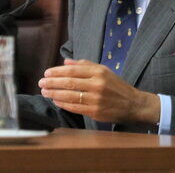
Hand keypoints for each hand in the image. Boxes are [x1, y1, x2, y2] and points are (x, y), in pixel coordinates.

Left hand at [38, 58, 159, 123]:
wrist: (133, 104)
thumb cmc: (117, 86)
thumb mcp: (104, 70)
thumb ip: (85, 65)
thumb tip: (66, 62)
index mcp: (99, 72)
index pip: (73, 70)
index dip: (57, 71)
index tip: (47, 72)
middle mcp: (97, 84)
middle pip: (69, 82)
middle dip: (52, 82)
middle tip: (41, 82)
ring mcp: (96, 99)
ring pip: (70, 95)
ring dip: (54, 93)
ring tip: (44, 91)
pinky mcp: (95, 111)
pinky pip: (75, 107)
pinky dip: (63, 104)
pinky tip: (55, 100)